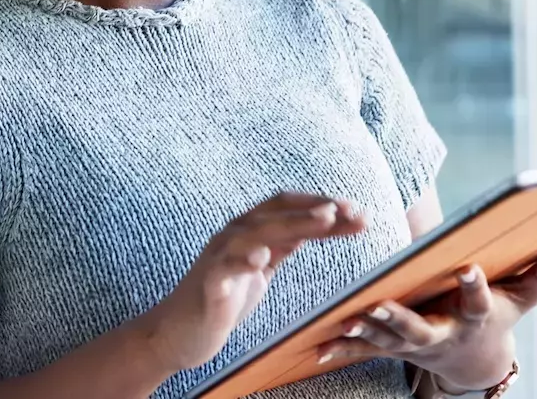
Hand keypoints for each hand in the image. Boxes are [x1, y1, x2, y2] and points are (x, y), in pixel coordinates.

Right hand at [137, 192, 365, 372]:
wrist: (180, 332)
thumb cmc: (223, 298)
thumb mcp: (261, 268)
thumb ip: (283, 245)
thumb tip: (315, 224)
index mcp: (249, 231)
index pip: (288, 206)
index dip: (321, 204)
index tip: (356, 211)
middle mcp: (234, 235)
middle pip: (278, 212)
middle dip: (318, 210)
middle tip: (351, 211)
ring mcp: (220, 257)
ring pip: (257, 232)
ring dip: (292, 223)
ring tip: (323, 220)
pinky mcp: (209, 283)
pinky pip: (224, 267)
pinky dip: (242, 259)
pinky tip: (260, 258)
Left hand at [317, 246, 536, 390]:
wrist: (475, 362)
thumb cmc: (499, 319)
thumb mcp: (522, 299)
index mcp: (473, 320)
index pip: (477, 302)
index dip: (475, 287)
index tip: (469, 268)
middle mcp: (441, 336)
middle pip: (419, 329)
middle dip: (398, 318)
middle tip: (379, 305)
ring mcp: (415, 346)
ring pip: (386, 340)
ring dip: (365, 331)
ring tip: (345, 318)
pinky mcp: (394, 348)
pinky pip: (366, 350)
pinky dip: (343, 348)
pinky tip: (317, 346)